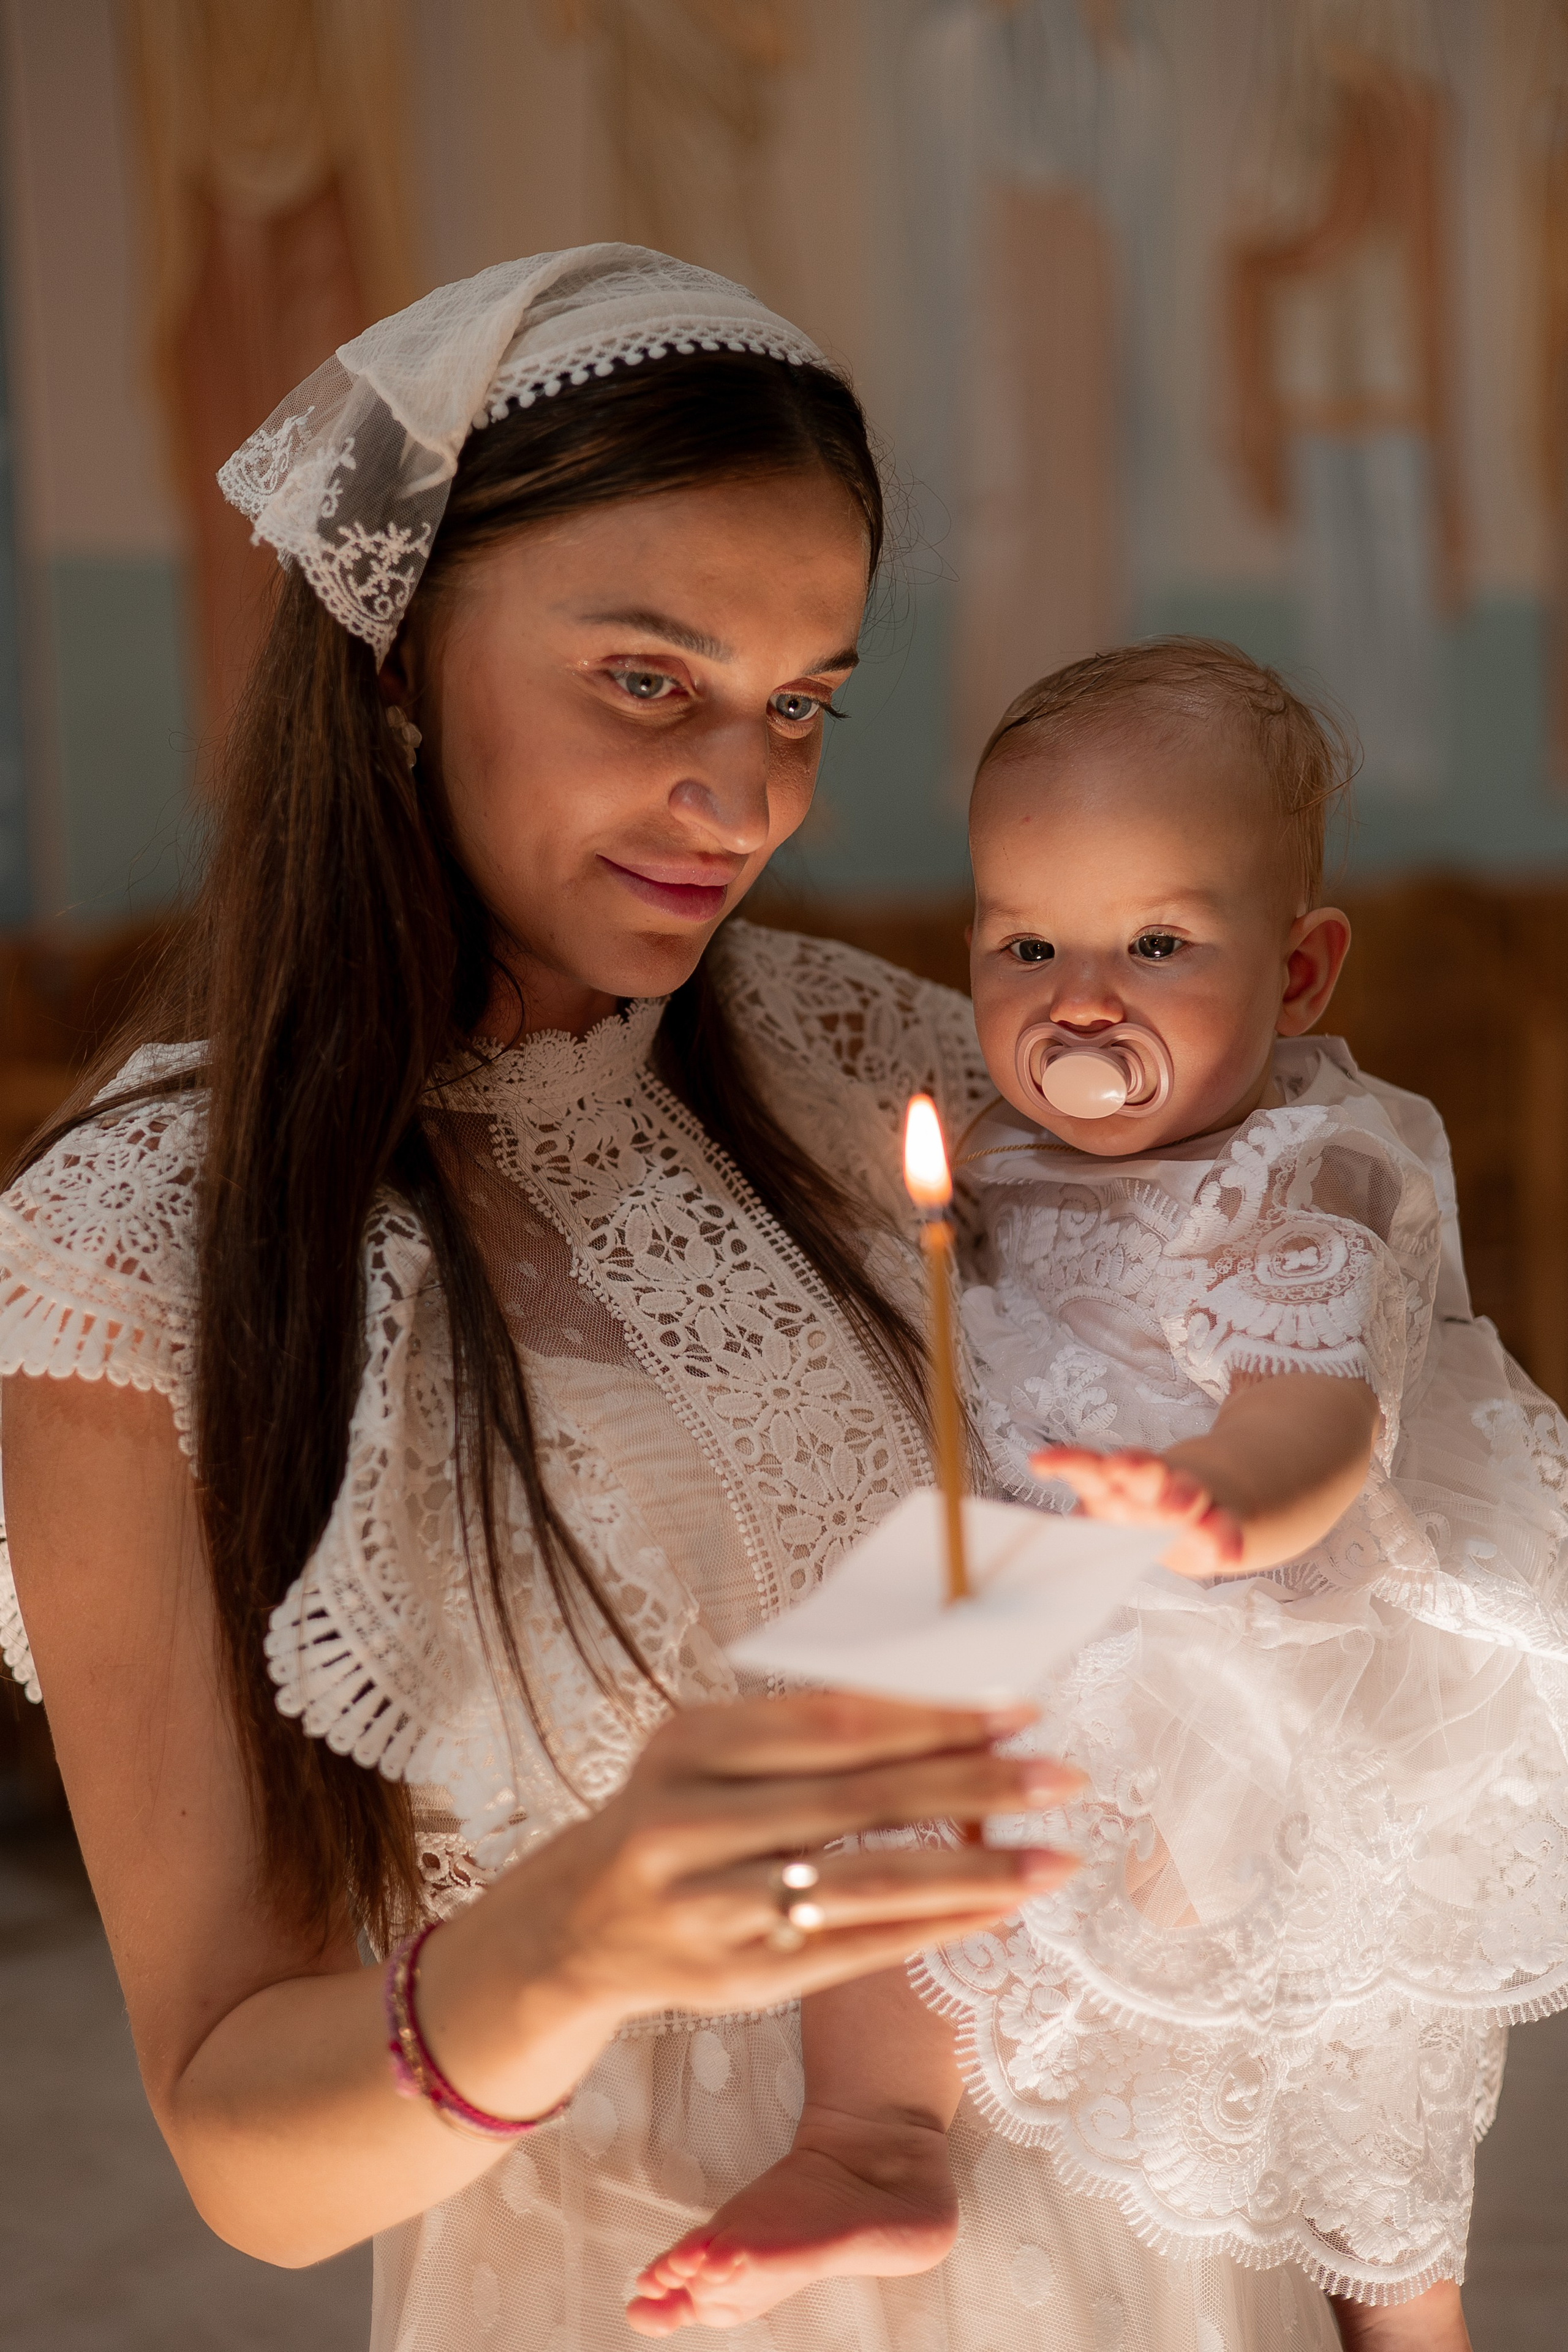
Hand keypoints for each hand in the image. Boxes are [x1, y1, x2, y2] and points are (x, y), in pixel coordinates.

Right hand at [420, 1691, 1085, 2120]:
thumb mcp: (706, 1750)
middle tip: (1062, 1775)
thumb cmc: (667, 1815)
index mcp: (688, 1744)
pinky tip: (997, 1912)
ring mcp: (710, 1910)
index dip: (929, 1716)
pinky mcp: (736, 1982)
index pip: (829, 1723)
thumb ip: (802, 1731)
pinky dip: (933, 1929)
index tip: (1016, 1707)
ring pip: (863, 1885)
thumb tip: (938, 1707)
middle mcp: (690, 1825)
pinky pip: (854, 1951)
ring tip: (1056, 1858)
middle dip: (972, 1785)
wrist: (574, 1929)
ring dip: (973, 1871)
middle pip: (855, 1801)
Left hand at [1031, 1443, 1244, 1578]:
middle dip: (1132, 1469)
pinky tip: (1227, 1553)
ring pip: (1182, 1490)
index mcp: (1113, 1485)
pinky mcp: (1221, 1522)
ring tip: (1183, 1505)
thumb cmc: (1146, 1509)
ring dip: (1179, 1494)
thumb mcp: (1115, 1509)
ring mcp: (1189, 1500)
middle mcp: (1150, 1487)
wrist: (1209, 1503)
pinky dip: (1225, 1540)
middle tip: (1122, 1467)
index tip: (1039, 1464)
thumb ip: (1095, 1512)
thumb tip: (1057, 1506)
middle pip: (1140, 1472)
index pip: (1085, 1468)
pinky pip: (1224, 1530)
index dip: (1065, 1463)